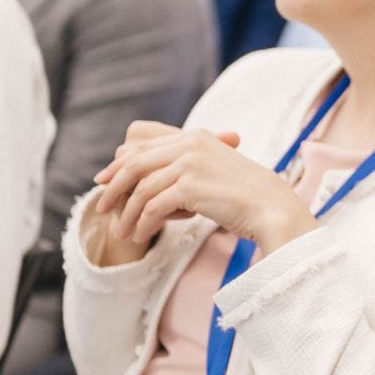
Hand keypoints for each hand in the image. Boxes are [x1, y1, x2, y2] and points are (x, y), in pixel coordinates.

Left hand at [92, 120, 315, 252]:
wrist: (273, 208)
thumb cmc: (249, 196)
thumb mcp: (216, 173)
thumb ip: (189, 169)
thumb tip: (154, 184)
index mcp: (195, 137)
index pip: (144, 146)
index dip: (119, 164)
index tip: (104, 181)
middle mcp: (190, 144)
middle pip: (135, 163)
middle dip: (114, 187)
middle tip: (101, 208)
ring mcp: (190, 164)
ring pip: (141, 188)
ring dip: (127, 214)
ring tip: (122, 233)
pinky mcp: (190, 187)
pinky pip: (153, 206)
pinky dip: (142, 224)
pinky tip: (140, 237)